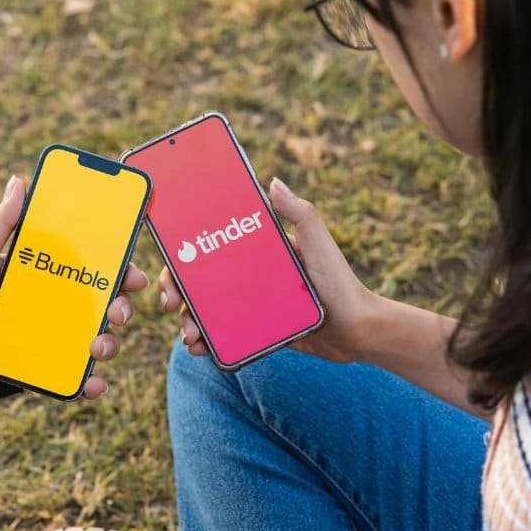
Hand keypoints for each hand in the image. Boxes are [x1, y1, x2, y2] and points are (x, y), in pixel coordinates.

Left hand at [0, 175, 150, 398]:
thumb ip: (0, 222)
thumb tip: (19, 182)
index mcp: (48, 276)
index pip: (94, 269)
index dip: (121, 270)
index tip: (134, 274)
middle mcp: (56, 308)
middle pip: (104, 305)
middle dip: (122, 306)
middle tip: (120, 310)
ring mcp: (53, 341)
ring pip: (97, 342)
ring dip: (109, 344)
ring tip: (98, 347)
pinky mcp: (43, 370)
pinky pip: (74, 380)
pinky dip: (90, 384)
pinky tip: (94, 384)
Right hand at [159, 177, 379, 364]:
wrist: (359, 331)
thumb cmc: (341, 282)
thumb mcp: (318, 244)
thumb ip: (300, 213)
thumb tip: (273, 182)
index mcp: (258, 254)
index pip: (211, 251)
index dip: (184, 261)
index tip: (172, 274)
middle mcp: (251, 278)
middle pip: (202, 283)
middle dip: (179, 295)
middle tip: (172, 306)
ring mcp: (252, 306)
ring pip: (209, 312)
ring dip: (190, 323)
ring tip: (189, 336)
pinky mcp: (259, 332)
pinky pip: (226, 337)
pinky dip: (208, 343)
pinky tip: (200, 349)